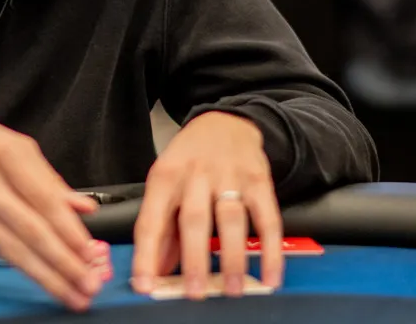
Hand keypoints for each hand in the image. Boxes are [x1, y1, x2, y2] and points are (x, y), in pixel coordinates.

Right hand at [0, 110, 104, 310]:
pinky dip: (20, 266)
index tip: (91, 252)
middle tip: (88, 283)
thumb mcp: (6, 140)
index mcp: (2, 152)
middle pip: (30, 230)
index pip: (44, 199)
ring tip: (71, 292)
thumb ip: (45, 176)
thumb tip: (80, 206)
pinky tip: (40, 277)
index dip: (70, 231)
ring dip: (45, 275)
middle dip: (63, 262)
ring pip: (12, 248)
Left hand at [132, 111, 282, 298]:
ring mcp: (229, 176)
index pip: (151, 221)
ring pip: (230, 219)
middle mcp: (195, 175)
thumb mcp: (166, 183)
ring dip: (232, 257)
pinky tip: (270, 275)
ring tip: (232, 288)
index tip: (144, 285)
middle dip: (194, 259)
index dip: (146, 256)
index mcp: (165, 178)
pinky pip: (267, 218)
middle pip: (193, 219)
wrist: (224, 122)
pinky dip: (270, 249)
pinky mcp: (259, 180)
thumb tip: (155, 271)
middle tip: (195, 292)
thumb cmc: (189, 160)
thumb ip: (161, 227)